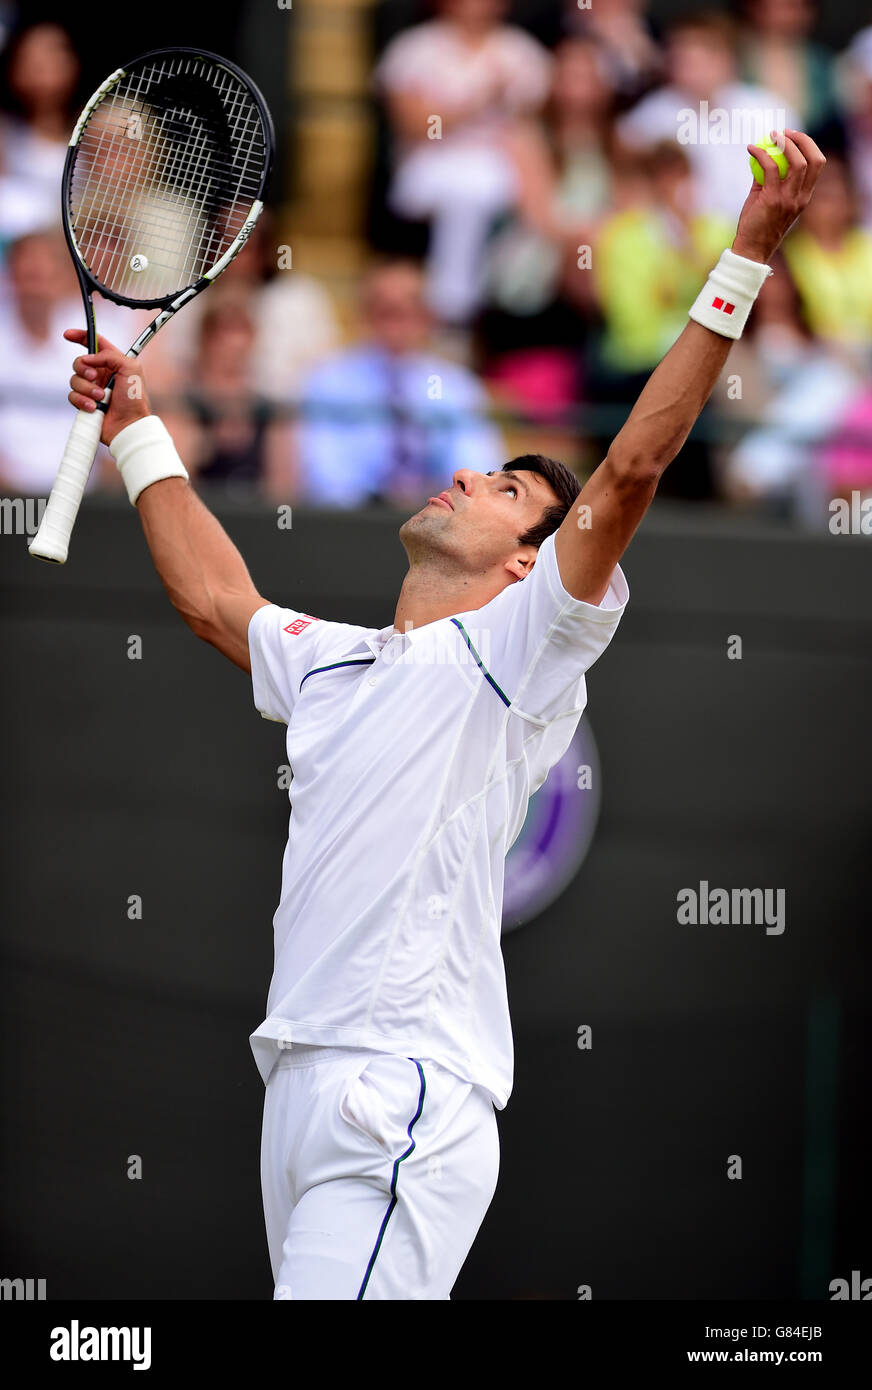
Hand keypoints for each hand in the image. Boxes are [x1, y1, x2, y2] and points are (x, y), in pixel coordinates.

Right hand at [64, 329, 151, 445]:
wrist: (129, 425)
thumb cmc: (134, 399)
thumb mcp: (131, 368)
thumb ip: (110, 355)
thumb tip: (88, 358)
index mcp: (112, 363)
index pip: (95, 344)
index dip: (80, 336)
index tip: (68, 335)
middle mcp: (101, 375)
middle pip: (79, 362)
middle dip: (84, 368)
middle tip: (95, 377)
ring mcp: (91, 389)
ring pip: (74, 380)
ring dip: (87, 388)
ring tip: (101, 398)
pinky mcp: (84, 403)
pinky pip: (72, 396)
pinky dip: (82, 401)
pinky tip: (94, 407)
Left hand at [732, 129, 825, 264]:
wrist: (750, 249)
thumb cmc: (757, 225)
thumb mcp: (768, 200)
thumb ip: (768, 179)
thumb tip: (764, 156)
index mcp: (804, 197)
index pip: (817, 164)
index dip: (808, 145)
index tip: (792, 136)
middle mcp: (800, 197)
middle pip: (814, 160)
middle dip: (802, 140)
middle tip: (784, 132)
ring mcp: (788, 199)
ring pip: (798, 162)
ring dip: (785, 144)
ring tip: (771, 136)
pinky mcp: (772, 200)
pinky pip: (770, 168)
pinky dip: (761, 154)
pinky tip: (751, 149)